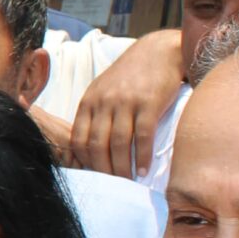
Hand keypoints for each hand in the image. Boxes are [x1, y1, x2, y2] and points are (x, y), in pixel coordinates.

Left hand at [69, 30, 183, 177]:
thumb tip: (90, 148)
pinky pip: (143, 136)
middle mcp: (104, 101)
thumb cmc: (131, 75)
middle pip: (97, 145)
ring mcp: (127, 102)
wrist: (159, 52)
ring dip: (122, 167)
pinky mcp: (149, 103)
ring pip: (119, 144)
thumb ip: (95, 114)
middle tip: (112, 185)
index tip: (94, 175)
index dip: (84, 161)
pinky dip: (142, 156)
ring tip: (127, 182)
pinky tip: (143, 169)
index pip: (79, 139)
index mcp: (89, 101)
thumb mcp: (104, 90)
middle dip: (103, 170)